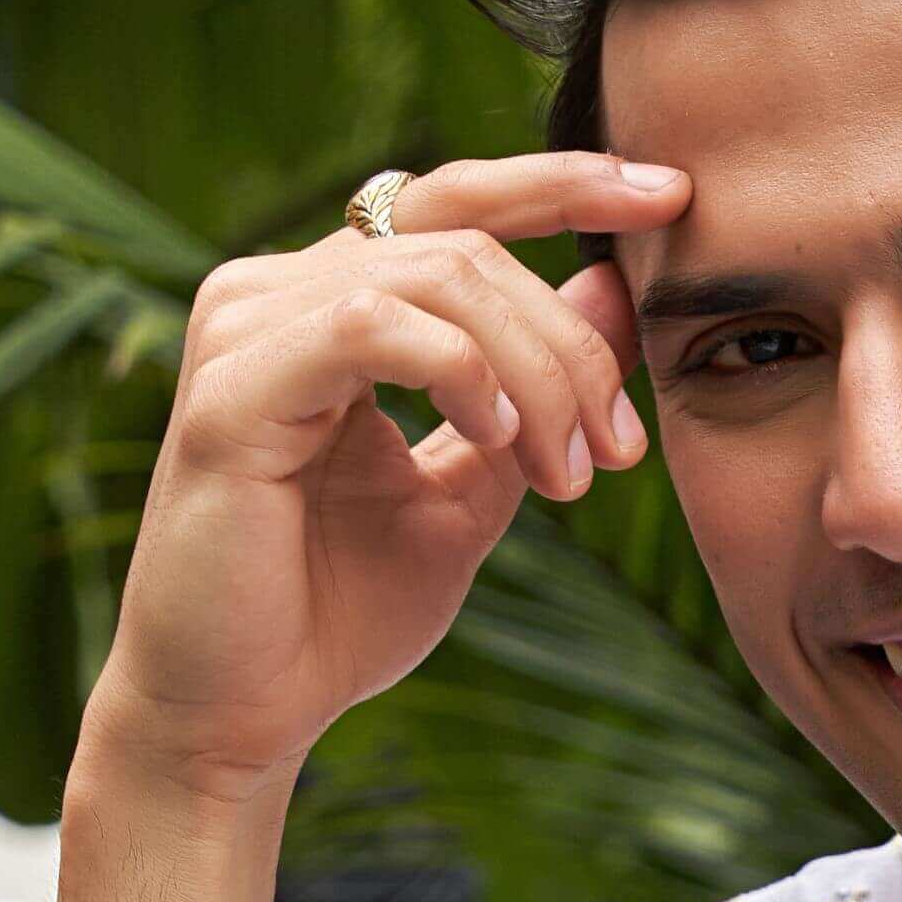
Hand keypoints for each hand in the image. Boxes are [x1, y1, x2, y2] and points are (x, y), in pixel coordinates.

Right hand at [88, 150, 691, 812]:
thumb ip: (534, 391)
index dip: (563, 184)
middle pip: (467, 246)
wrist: (238, 717)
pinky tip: (496, 442)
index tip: (672, 198)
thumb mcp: (473, 486)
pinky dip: (458, 373)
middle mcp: (275, 295)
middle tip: (617, 453)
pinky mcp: (229, 387)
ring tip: (565, 476)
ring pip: (436, 277)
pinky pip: (369, 324)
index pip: (455, 206)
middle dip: (570, 346)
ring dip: (533, 372)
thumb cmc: (336, 614)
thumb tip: (612, 285)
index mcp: (328, 307)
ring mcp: (245, 331)